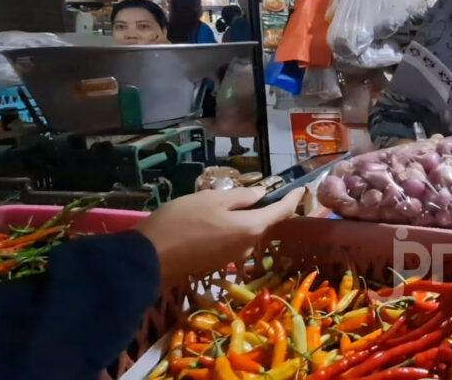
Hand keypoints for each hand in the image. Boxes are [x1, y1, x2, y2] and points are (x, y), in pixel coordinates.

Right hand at [136, 187, 303, 282]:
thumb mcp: (212, 199)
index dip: (292, 199)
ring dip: (249, 218)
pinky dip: (235, 228)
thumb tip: (262, 195)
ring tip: (240, 202)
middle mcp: (248, 246)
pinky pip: (235, 241)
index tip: (302, 188)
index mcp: (251, 228)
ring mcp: (234, 257)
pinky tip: (223, 219)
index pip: (281, 212)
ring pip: (249, 232)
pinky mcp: (218, 263)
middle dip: (271, 209)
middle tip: (270, 191)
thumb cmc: (182, 221)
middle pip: (265, 224)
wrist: (149, 258)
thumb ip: (241, 197)